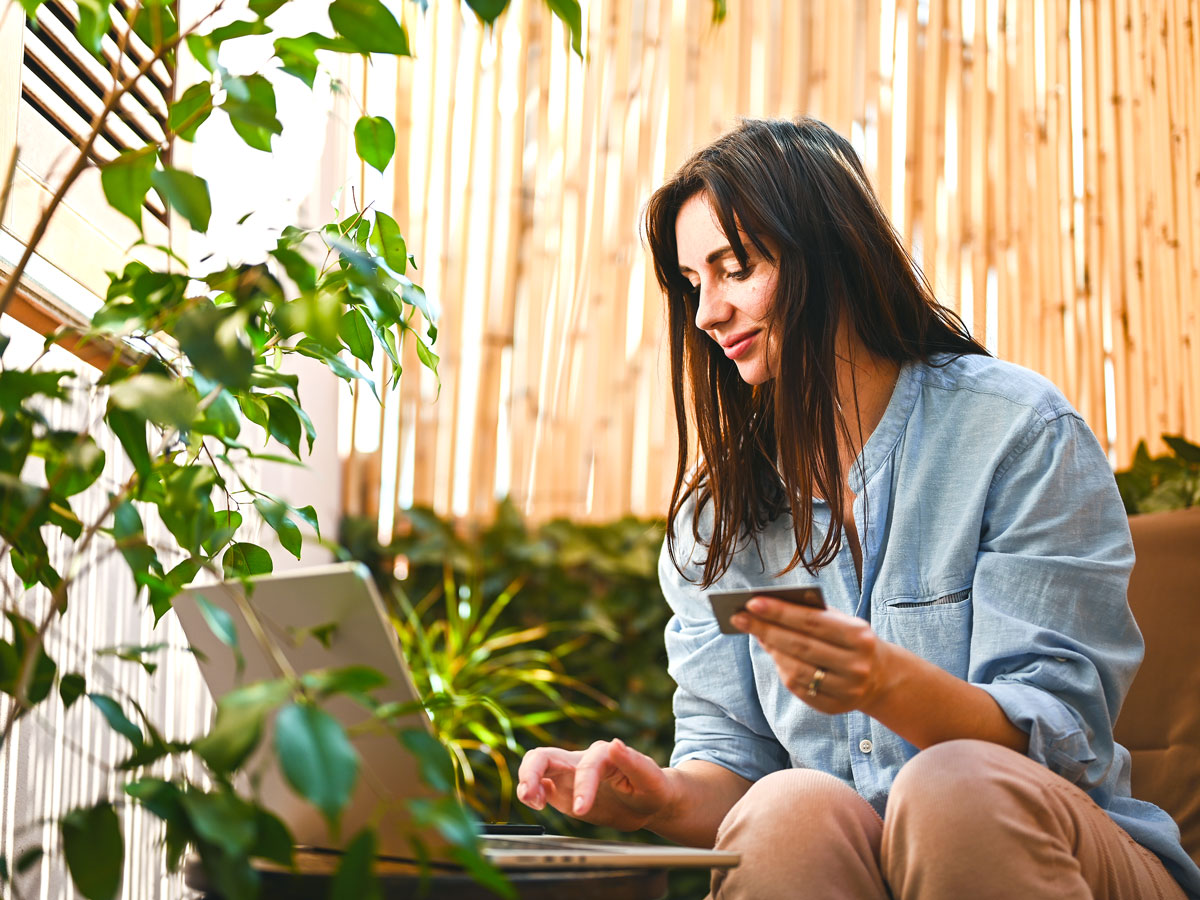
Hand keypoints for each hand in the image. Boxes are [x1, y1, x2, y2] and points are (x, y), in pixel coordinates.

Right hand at [516, 739, 676, 831]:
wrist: (647, 803)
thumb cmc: (653, 788)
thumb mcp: (651, 779)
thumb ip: (634, 763)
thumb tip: (614, 744)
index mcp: (603, 754)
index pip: (585, 765)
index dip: (581, 786)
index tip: (581, 810)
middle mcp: (581, 760)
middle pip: (545, 755)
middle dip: (531, 772)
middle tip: (530, 796)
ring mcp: (569, 774)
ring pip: (536, 766)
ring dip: (526, 781)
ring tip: (530, 801)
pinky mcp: (562, 790)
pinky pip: (539, 785)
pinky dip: (531, 793)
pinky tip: (536, 805)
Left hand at [731, 596, 892, 714]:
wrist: (882, 677)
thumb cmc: (851, 640)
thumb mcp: (842, 622)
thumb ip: (811, 615)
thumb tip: (765, 611)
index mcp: (859, 636)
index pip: (813, 622)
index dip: (780, 612)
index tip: (752, 603)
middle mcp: (855, 665)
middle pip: (800, 647)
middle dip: (766, 630)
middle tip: (739, 617)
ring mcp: (846, 690)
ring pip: (796, 670)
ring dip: (772, 651)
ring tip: (755, 633)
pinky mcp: (834, 707)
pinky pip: (799, 688)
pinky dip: (783, 669)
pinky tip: (774, 655)